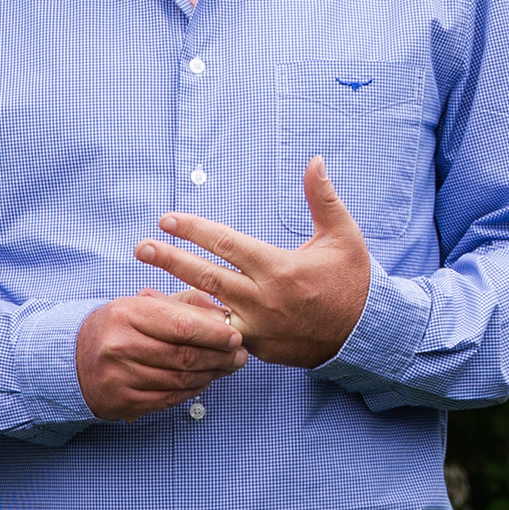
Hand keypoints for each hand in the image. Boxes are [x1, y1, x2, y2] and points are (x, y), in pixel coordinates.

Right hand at [74, 287, 249, 418]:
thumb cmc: (120, 326)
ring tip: (228, 367)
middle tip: (240, 356)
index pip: (182, 326)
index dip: (214, 333)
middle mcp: (120, 346)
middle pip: (184, 356)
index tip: (236, 336)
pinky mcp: (123, 401)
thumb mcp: (145, 304)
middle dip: (220, 357)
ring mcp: (120, 377)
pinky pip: (169, 398)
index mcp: (127, 314)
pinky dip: (193, 390)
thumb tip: (223, 315)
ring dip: (211, 375)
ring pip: (180, 380)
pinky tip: (205, 381)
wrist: (75, 358)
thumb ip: (185, 304)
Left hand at [138, 158, 375, 369]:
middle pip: (207, 276)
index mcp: (279, 268)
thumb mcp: (344, 235)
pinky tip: (171, 320)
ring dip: (174, 298)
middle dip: (171, 259)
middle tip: (142, 248)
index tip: (168, 220)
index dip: (194, 230)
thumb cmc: (353, 280)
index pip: (226, 244)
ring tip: (143, 288)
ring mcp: (258, 329)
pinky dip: (196, 327)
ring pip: (207, 312)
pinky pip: (219, 336)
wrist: (366, 334)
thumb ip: (323, 198)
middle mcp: (263, 300)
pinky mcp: (258, 349)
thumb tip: (315, 160)